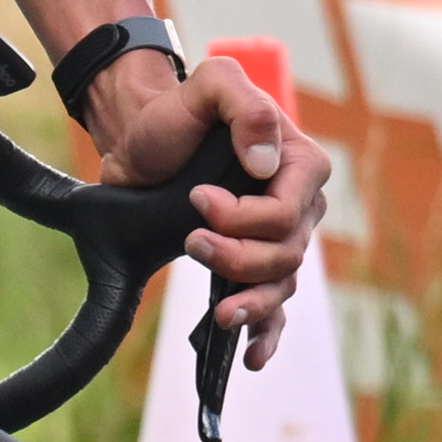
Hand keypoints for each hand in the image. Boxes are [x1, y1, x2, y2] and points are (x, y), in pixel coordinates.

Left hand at [91, 50, 328, 370]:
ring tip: (218, 310)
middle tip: (192, 241)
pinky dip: (267, 334)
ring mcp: (278, 240)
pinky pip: (275, 309)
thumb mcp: (209, 84)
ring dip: (250, 301)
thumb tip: (265, 160)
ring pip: (280, 287)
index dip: (246, 218)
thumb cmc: (177, 112)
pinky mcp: (252, 264)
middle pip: (284, 255)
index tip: (199, 201)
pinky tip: (252, 356)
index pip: (288, 212)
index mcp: (299, 163)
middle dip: (238, 257)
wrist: (142, 142)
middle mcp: (298, 205)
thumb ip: (243, 105)